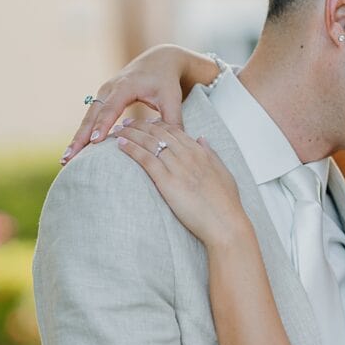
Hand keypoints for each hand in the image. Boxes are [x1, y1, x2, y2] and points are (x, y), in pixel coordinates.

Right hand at [64, 45, 194, 164]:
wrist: (159, 60)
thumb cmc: (166, 81)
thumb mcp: (172, 98)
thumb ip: (173, 120)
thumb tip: (176, 143)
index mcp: (125, 86)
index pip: (111, 108)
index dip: (103, 124)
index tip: (95, 142)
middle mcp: (109, 88)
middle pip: (92, 115)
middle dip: (80, 137)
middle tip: (69, 158)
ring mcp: (103, 93)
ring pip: (87, 118)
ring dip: (77, 138)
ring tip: (67, 159)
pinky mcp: (103, 99)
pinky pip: (91, 118)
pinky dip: (83, 134)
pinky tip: (76, 151)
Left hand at [116, 119, 248, 246]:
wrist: (224, 222)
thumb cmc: (226, 203)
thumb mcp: (223, 172)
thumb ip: (211, 154)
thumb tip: (202, 139)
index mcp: (201, 153)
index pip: (175, 131)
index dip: (157, 124)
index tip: (146, 122)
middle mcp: (188, 155)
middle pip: (159, 133)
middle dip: (140, 124)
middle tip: (125, 121)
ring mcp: (178, 167)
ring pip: (150, 142)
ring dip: (131, 133)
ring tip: (118, 130)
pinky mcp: (167, 182)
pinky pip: (146, 160)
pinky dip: (132, 149)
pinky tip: (121, 144)